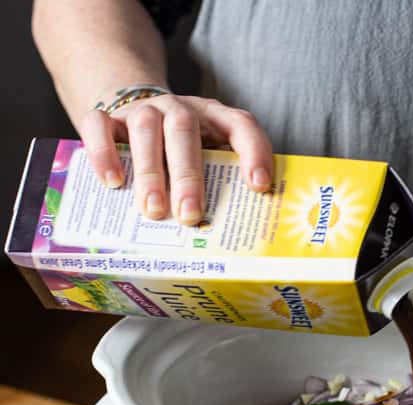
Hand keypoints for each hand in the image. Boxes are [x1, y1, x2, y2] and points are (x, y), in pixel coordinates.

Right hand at [80, 94, 272, 224]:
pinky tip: (113, 183)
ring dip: (150, 172)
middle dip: (188, 176)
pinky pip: (98, 124)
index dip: (254, 153)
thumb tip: (236, 231)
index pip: (241, 125)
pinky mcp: (109, 118)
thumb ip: (226, 184)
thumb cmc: (187, 153)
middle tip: (190, 216)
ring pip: (144, 128)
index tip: (259, 186)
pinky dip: (103, 153)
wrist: (141, 119)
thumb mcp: (212, 161)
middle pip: (184, 129)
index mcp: (216, 119)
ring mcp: (143, 110)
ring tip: (154, 211)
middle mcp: (180, 109)